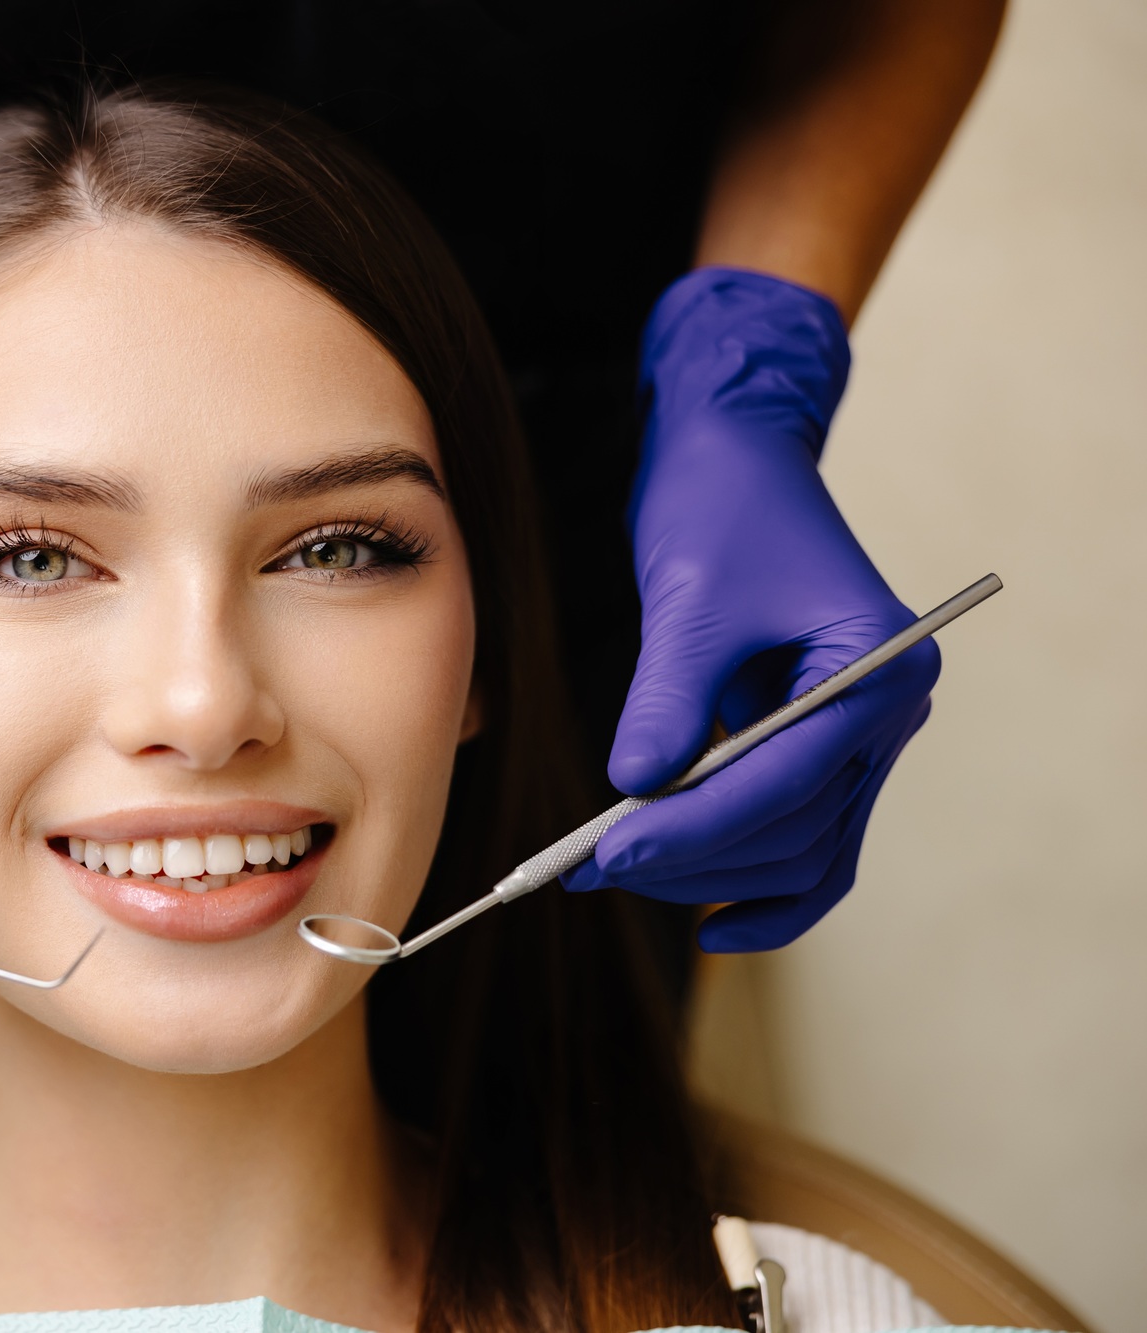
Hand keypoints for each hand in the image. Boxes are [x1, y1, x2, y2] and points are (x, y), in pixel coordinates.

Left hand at [560, 269, 938, 951]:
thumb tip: (636, 789)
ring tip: (609, 874)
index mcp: (879, 667)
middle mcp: (888, 713)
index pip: (786, 782)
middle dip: (692, 857)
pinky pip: (803, 838)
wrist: (736, 452)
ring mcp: (860, 736)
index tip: (605, 855)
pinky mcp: (819, 746)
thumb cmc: (722, 504)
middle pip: (796, 830)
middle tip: (587, 868)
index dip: (693, 828)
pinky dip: (755, 879)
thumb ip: (668, 698)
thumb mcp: (690, 598)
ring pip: (799, 849)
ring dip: (710, 873)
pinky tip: (703, 917)